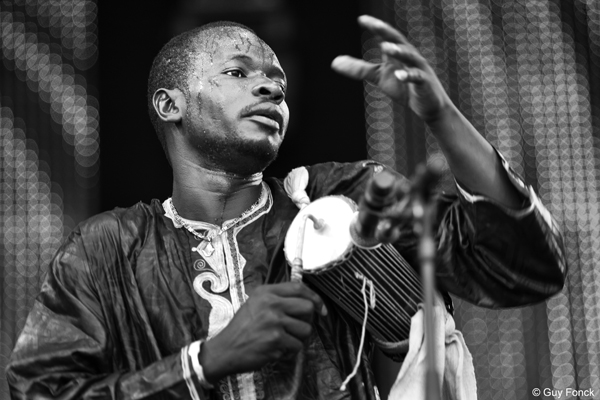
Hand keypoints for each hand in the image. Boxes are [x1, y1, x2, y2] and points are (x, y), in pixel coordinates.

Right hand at [199, 282, 326, 382]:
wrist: (225, 349)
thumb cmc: (242, 328)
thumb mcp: (255, 304)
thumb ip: (277, 299)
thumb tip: (307, 301)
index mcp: (266, 292)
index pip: (299, 287)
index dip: (315, 297)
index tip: (321, 308)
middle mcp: (271, 304)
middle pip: (308, 307)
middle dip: (308, 320)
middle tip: (298, 327)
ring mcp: (274, 322)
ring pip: (306, 329)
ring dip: (298, 338)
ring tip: (283, 340)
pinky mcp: (276, 340)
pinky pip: (297, 346)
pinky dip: (289, 351)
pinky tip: (276, 349)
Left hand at [331, 15, 451, 122]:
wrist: (429, 108)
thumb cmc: (404, 89)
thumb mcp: (379, 77)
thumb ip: (359, 69)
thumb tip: (334, 62)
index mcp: (397, 54)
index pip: (386, 37)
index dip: (376, 27)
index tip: (361, 19)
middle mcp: (409, 57)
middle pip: (398, 41)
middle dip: (387, 32)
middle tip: (375, 25)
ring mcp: (419, 69)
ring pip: (409, 56)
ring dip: (398, 51)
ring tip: (386, 47)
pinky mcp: (425, 83)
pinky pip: (417, 77)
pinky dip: (408, 75)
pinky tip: (399, 75)